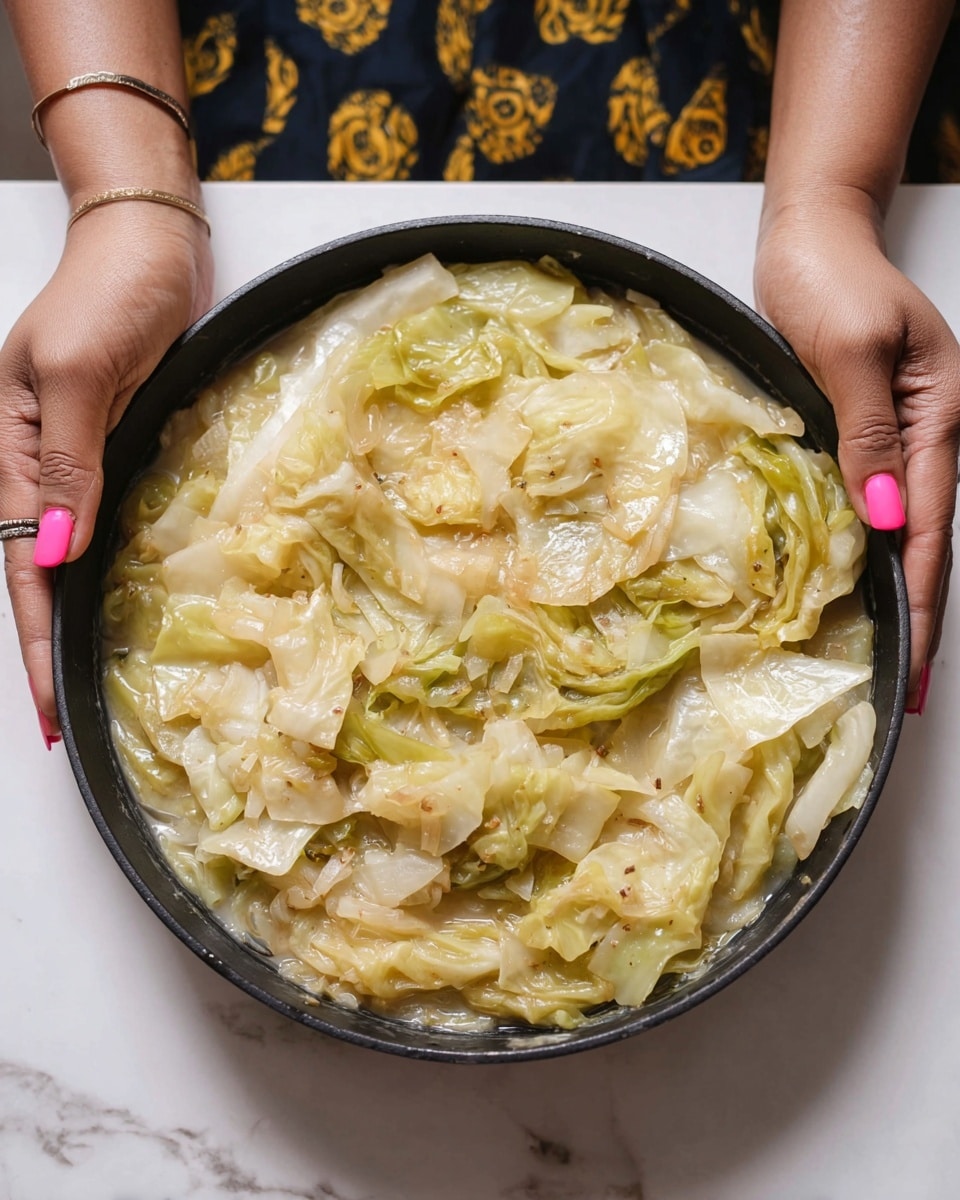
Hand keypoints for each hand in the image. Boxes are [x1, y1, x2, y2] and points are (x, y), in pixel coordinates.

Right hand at [0, 203, 213, 740]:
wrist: (149, 245)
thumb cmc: (108, 291)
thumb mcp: (77, 374)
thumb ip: (65, 463)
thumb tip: (54, 548)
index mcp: (15, 454)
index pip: (21, 570)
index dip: (35, 643)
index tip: (47, 710)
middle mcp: (44, 468)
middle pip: (37, 577)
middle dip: (47, 649)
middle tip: (61, 721)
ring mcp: (82, 462)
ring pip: (70, 559)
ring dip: (75, 618)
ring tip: (86, 683)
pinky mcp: (121, 450)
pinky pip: (107, 526)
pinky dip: (108, 573)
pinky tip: (121, 606)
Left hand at [755, 194, 959, 709]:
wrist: (812, 237)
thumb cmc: (829, 279)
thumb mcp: (850, 352)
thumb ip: (870, 434)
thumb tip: (888, 515)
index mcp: (938, 416)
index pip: (932, 526)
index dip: (922, 597)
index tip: (917, 660)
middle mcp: (928, 432)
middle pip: (930, 537)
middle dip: (922, 612)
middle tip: (912, 684)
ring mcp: (899, 432)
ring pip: (907, 525)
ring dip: (899, 586)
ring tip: (891, 650)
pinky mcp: (866, 429)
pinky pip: (877, 499)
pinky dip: (873, 547)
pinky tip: (860, 580)